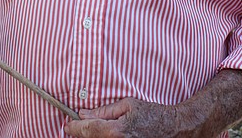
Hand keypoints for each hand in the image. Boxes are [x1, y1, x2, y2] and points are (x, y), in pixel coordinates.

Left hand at [64, 98, 203, 137]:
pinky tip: (104, 135)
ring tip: (91, 131)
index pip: (87, 130)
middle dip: (81, 134)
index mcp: (115, 131)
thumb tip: (84, 113)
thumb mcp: (128, 105)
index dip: (74, 128)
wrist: (173, 128)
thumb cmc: (152, 114)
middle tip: (76, 128)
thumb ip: (104, 111)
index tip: (68, 125)